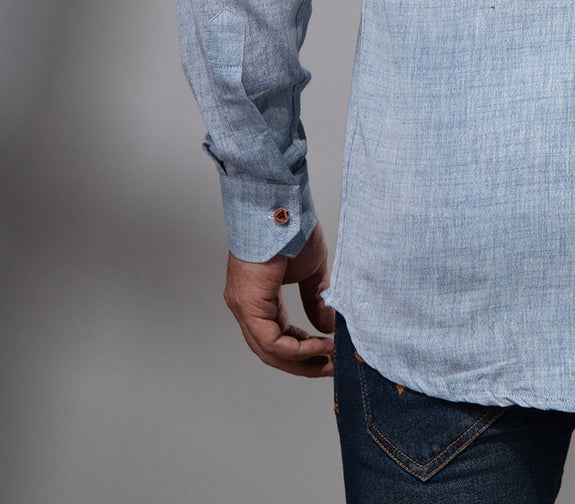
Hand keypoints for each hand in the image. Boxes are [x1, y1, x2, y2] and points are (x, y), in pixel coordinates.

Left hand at [223, 218, 335, 377]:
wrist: (282, 206)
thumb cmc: (293, 228)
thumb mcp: (312, 271)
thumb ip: (316, 299)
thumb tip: (328, 327)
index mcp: (259, 298)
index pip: (279, 336)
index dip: (304, 349)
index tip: (328, 354)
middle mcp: (246, 307)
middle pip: (272, 351)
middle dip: (304, 363)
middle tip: (331, 367)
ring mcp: (244, 307)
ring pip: (270, 351)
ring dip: (302, 360)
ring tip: (329, 360)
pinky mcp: (248, 305)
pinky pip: (271, 341)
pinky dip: (296, 349)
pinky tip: (319, 346)